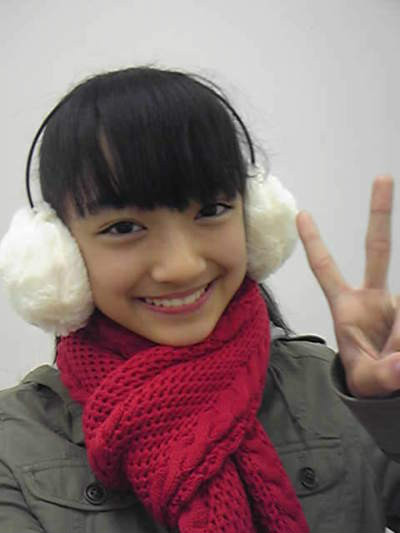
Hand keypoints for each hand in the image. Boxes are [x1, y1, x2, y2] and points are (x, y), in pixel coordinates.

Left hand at [297, 176, 399, 397]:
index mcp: (347, 306)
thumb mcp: (368, 379)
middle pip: (377, 248)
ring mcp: (396, 302)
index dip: (315, 243)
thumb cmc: (367, 377)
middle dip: (379, 213)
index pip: (325, 269)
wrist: (387, 386)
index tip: (301, 214)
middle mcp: (373, 296)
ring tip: (394, 354)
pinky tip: (398, 346)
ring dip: (398, 331)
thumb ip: (384, 374)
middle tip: (382, 177)